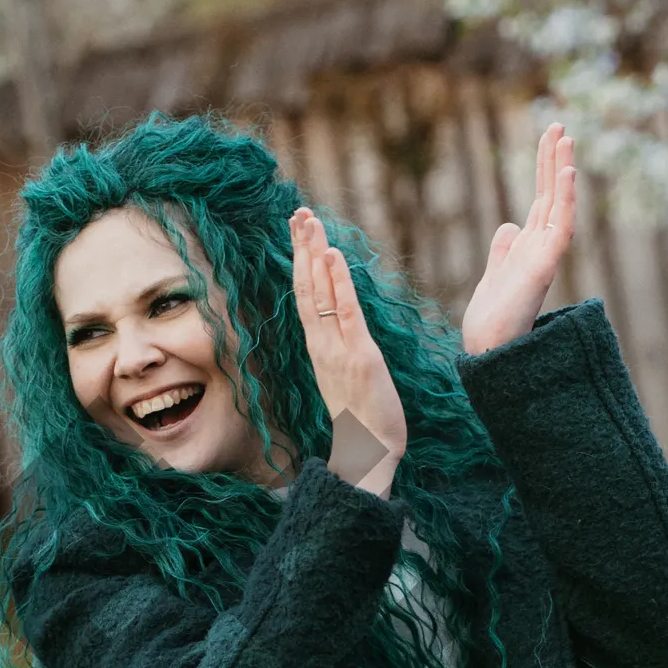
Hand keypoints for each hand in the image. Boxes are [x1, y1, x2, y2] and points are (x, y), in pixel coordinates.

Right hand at [289, 207, 407, 496]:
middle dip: (301, 248)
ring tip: (310, 222)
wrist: (369, 454)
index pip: (306, 296)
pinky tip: (332, 256)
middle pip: (306, 287)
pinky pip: (346, 313)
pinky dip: (338, 283)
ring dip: (314, 255)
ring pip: (319, 294)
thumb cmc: (363, 419)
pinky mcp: (359, 356)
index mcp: (319, 348)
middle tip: (298, 213)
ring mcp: (337, 350)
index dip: (301, 262)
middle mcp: (322, 345)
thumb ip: (341, 351)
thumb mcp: (347, 378)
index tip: (299, 232)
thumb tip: (340, 332)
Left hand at [461, 122, 576, 355]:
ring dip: (562, 170)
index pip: (541, 199)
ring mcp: (546, 256)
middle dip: (553, 159)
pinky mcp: (545, 265)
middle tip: (558, 124)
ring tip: (565, 137)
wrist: (488, 348)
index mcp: (530, 247)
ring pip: (559, 204)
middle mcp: (542, 247)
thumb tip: (508, 225)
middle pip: (550, 194)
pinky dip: (564, 198)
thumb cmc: (492, 320)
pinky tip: (566, 170)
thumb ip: (503, 250)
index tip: (547, 136)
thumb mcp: (494, 275)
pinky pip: (560, 226)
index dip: (544, 168)